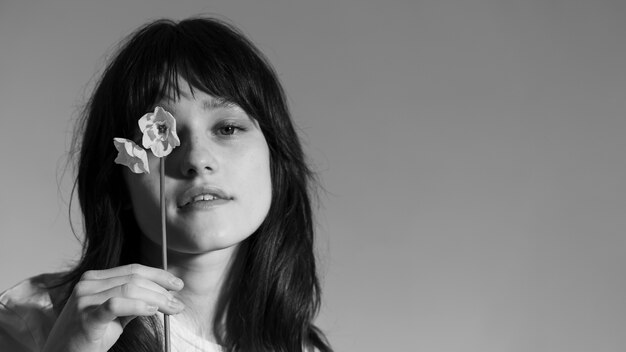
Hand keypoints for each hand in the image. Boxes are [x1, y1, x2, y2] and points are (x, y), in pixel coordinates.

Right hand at [42, 264, 184, 351]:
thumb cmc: (88, 337)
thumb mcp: (115, 315)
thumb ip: (134, 301)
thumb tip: (163, 294)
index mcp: (94, 279)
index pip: (133, 269)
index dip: (159, 275)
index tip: (178, 284)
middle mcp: (88, 284)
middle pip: (135, 278)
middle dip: (162, 289)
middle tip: (178, 303)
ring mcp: (84, 300)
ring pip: (130, 289)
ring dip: (157, 298)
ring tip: (172, 308)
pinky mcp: (85, 318)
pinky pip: (116, 305)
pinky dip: (138, 305)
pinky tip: (152, 310)